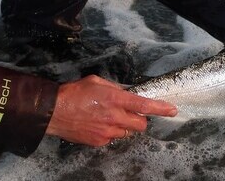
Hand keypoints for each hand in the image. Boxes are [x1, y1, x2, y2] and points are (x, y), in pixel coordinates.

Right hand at [46, 75, 176, 146]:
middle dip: (139, 120)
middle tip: (129, 113)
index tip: (172, 110)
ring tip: (108, 118)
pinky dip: (111, 132)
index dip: (160, 108)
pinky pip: (113, 138)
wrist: (52, 111)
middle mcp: (114, 117)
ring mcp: (107, 131)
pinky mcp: (99, 141)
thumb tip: (127, 94)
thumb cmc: (74, 93)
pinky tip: (98, 124)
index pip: (144, 105)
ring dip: (124, 126)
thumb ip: (116, 88)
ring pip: (127, 132)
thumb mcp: (98, 82)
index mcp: (115, 99)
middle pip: (141, 124)